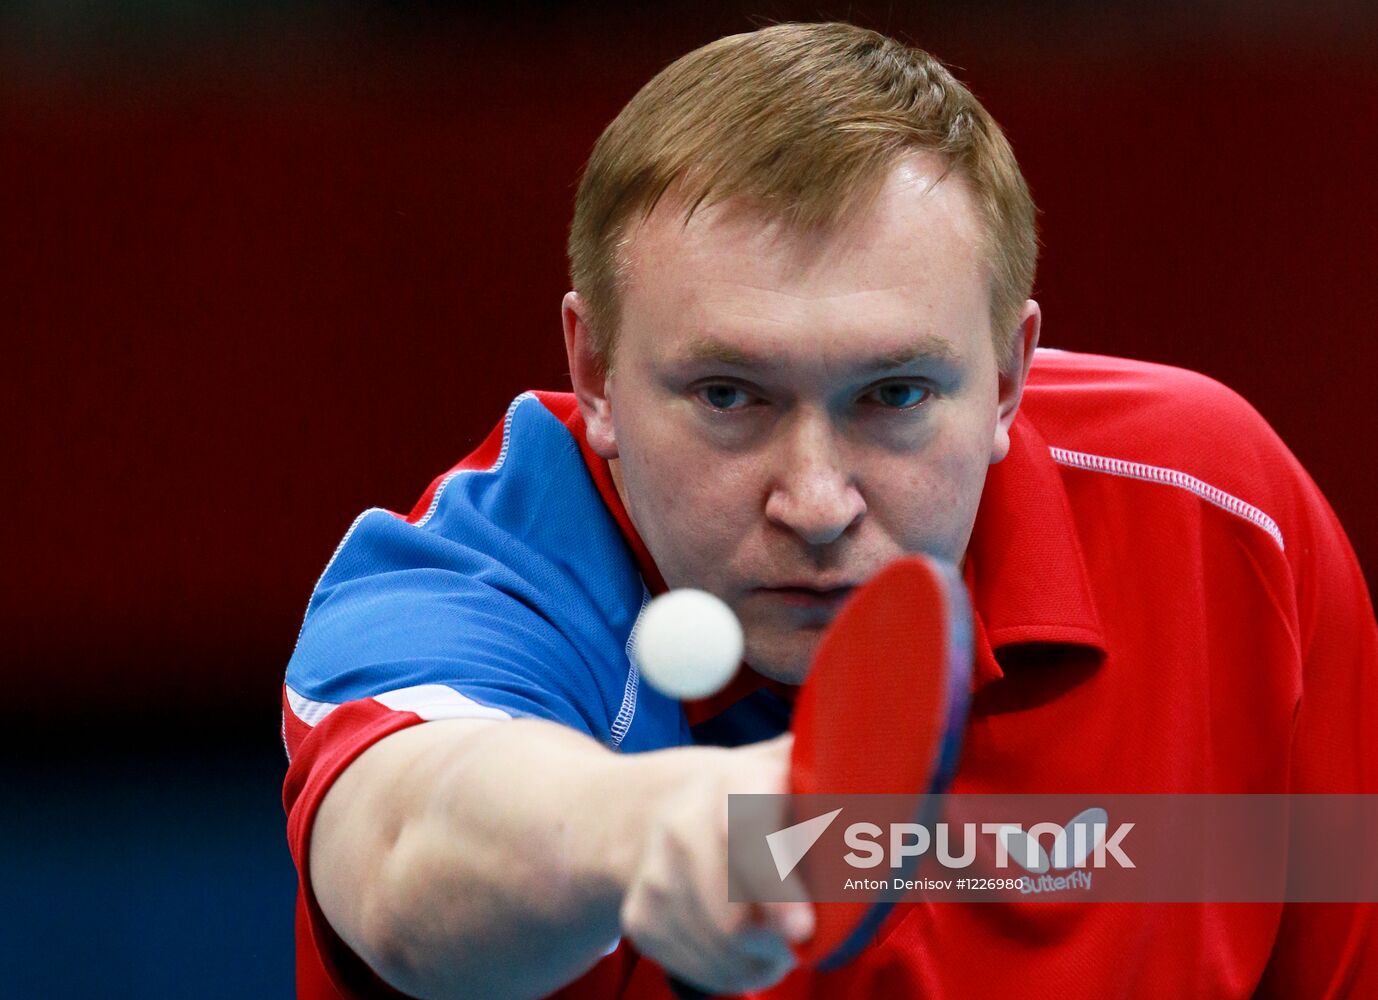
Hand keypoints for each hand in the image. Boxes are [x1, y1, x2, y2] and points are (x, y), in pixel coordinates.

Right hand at [620, 735, 813, 994]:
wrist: (656, 806)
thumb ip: (838, 780)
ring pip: (716, 951)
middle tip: (804, 940)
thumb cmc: (750, 793)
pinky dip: (730, 973)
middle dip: (774, 945)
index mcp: (731, 781)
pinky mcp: (640, 916)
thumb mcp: (789, 768)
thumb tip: (906, 806)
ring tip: (778, 945)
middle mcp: (681, 824)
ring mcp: (654, 872)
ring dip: (758, 964)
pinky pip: (695, 968)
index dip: (774, 888)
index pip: (746, 837)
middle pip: (729, 916)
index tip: (804, 932)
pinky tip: (746, 951)